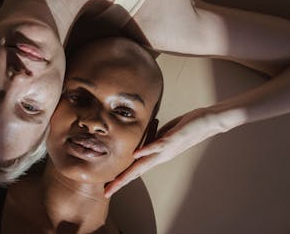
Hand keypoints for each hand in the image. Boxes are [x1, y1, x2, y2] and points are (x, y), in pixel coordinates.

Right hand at [104, 107, 222, 197]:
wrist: (209, 122)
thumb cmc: (187, 126)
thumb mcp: (165, 133)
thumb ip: (153, 139)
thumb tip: (144, 139)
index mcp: (158, 155)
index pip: (136, 169)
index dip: (122, 178)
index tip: (109, 187)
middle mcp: (161, 157)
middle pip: (136, 172)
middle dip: (121, 182)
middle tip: (107, 192)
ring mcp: (166, 150)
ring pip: (144, 164)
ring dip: (129, 173)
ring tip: (116, 181)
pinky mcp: (172, 140)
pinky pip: (157, 146)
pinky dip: (145, 151)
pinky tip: (135, 155)